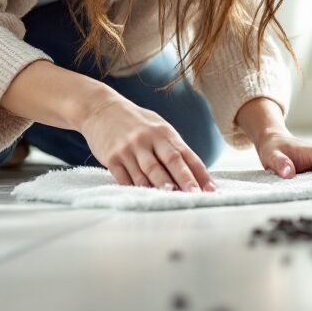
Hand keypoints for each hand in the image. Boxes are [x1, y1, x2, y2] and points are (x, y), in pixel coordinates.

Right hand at [77, 95, 214, 191]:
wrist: (100, 109)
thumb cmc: (136, 122)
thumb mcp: (158, 128)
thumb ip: (174, 148)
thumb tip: (196, 175)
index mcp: (164, 132)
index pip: (186, 155)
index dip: (200, 173)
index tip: (211, 189)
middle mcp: (147, 139)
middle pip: (169, 163)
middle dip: (184, 181)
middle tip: (195, 196)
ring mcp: (129, 149)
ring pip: (147, 174)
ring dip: (159, 189)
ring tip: (171, 201)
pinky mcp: (111, 158)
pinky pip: (125, 179)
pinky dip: (136, 189)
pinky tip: (145, 198)